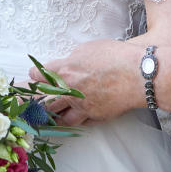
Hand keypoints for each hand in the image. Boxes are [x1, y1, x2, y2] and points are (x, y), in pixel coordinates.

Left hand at [29, 40, 143, 124]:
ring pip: (61, 118)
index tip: (34, 76)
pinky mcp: (96, 116)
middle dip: (36, 103)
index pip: (39, 75)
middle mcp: (69, 91)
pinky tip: (78, 118)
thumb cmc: (116, 56)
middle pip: (44, 101)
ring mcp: (82, 106)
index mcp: (64, 71)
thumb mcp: (89, 48)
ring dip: (55, 118)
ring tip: (50, 118)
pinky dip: (78, 120)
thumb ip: (74, 58)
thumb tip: (70, 63)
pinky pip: (82, 122)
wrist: (139, 75)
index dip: (35, 75)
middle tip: (31, 104)